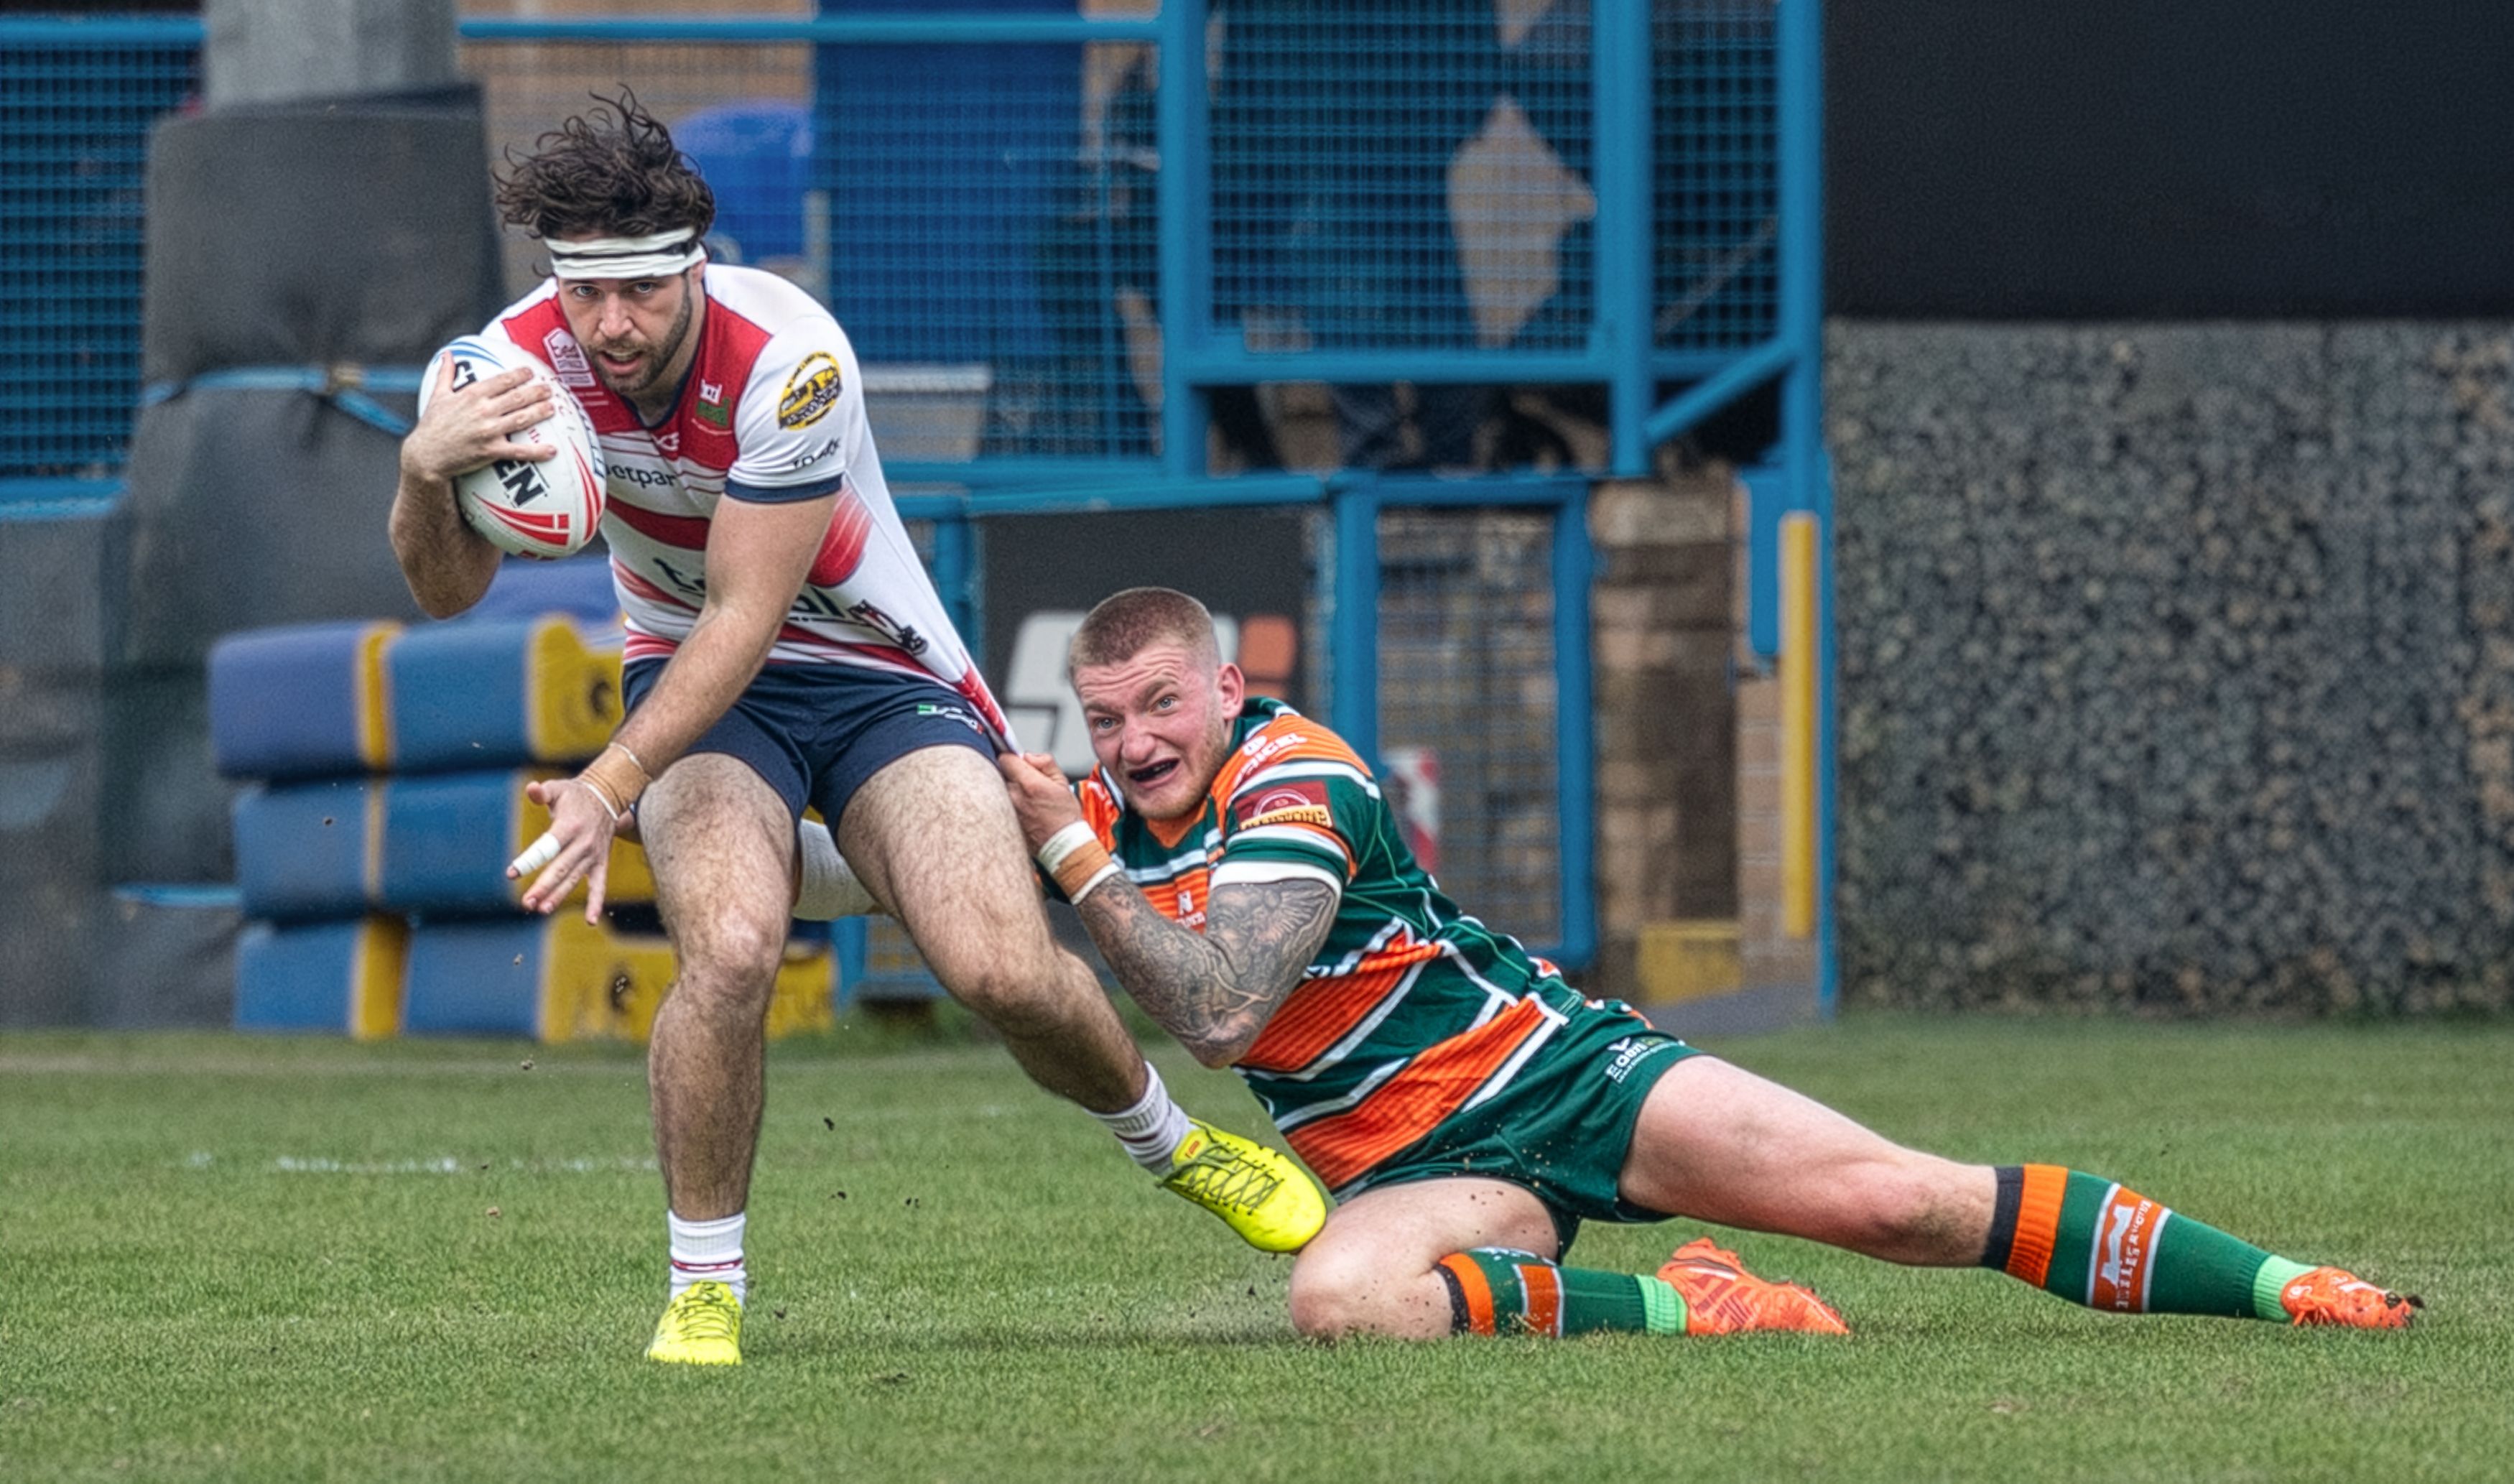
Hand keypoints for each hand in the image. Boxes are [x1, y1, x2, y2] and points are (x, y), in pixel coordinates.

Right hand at [400, 353, 557, 485]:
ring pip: (521, 419)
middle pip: (516, 397)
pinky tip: (552, 450)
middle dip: (536, 391)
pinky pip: (519, 451)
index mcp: (471, 395)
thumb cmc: (432, 425)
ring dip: (540, 412)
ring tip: (553, 408)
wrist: (426, 455)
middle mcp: (482, 410)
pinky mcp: (491, 451)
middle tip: (550, 389)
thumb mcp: (438, 396)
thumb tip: (447, 353)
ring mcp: (488, 431)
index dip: (519, 375)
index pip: (501, 381)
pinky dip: (537, 451)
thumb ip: (446, 373)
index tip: (531, 372)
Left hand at [510, 776, 619, 922]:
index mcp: (570, 825)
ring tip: (542, 909)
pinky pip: (599, 886)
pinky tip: (590, 921)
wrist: (608, 797)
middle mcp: (583, 843)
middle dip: (544, 886)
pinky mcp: (601, 863)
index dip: (529, 860)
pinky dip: (596, 903)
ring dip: (559, 895)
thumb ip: (542, 792)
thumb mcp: (558, 788)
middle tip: (527, 901)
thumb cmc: (575, 795)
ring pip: (574, 879)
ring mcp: (593, 855)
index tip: (511, 873)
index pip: (548, 847)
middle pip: (561, 867)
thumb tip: (531, 789)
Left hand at [996, 750, 1082, 853]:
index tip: (1018, 762)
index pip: (1005, 758)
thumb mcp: (1063, 783)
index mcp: (1029, 784)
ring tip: (1023, 797)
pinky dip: (1004, 803)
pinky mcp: (1001, 822)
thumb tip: (1028, 756)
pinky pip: (997, 804)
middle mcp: (1013, 796)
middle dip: (1008, 773)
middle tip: (1022, 779)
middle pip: (998, 772)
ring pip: (996, 788)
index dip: (1012, 757)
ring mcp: (1006, 810)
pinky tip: (1021, 809)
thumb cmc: (1065, 817)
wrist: (1062, 846)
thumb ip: (1045, 763)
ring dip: (1006, 788)